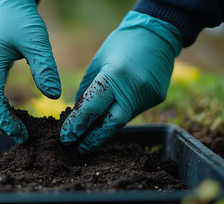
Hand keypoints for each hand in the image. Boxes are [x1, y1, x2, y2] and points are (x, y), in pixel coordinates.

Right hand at [0, 0, 60, 143]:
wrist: (0, 0)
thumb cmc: (18, 16)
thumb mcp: (35, 39)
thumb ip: (44, 67)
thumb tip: (54, 96)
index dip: (5, 119)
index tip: (23, 134)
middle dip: (1, 123)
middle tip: (24, 138)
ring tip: (20, 130)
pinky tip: (12, 114)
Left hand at [60, 11, 182, 152]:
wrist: (158, 34)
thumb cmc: (121, 44)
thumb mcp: (97, 62)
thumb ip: (87, 90)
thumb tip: (78, 114)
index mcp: (115, 75)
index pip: (92, 108)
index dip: (77, 125)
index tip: (65, 137)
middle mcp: (133, 89)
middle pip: (110, 125)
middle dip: (91, 139)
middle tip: (77, 148)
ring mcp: (148, 96)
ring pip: (122, 121)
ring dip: (103, 130)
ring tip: (88, 137)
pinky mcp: (156, 98)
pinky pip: (132, 113)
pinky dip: (117, 117)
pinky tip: (107, 120)